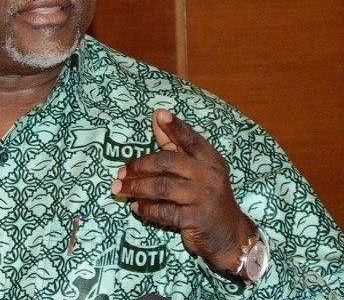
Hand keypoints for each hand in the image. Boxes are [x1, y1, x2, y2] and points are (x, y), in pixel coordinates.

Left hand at [110, 109, 254, 274]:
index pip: (190, 139)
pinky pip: (164, 212)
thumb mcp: (197, 168)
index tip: (160, 114)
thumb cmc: (206, 194)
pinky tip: (136, 207)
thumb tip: (156, 116)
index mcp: (209, 159)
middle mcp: (209, 175)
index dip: (175, 127)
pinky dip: (146, 209)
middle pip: (167, 163)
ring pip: (162, 187)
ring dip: (136, 188)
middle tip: (121, 172)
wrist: (229, 235)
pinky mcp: (196, 220)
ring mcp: (203, 198)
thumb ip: (175, 143)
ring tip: (120, 189)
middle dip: (140, 166)